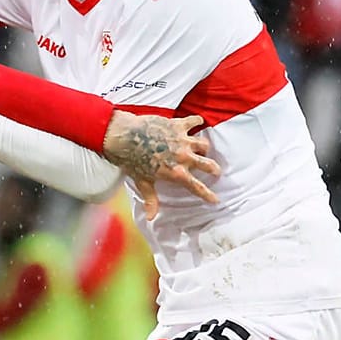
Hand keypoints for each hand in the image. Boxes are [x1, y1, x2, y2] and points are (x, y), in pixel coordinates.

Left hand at [102, 111, 218, 217]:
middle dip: (214, 169)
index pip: (196, 187)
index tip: (216, 199)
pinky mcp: (178, 125)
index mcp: (176, 173)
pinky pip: (194, 121)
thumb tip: (150, 218)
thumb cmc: (131, 161)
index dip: (207, 194)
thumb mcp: (142, 182)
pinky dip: (197, 121)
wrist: (124, 138)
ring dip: (204, 147)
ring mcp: (182, 140)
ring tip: (203, 149)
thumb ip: (150, 199)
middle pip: (207, 164)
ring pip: (203, 144)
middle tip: (216, 171)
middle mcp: (183, 157)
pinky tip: (199, 122)